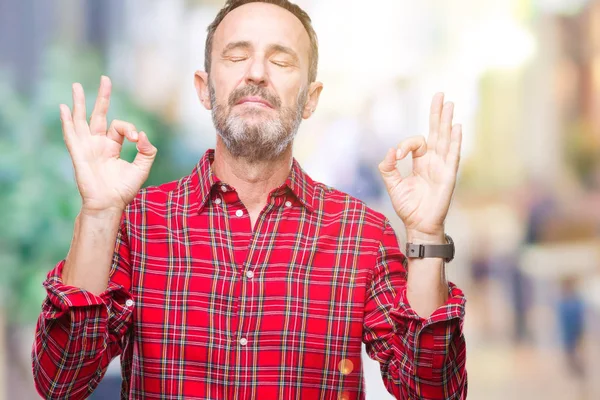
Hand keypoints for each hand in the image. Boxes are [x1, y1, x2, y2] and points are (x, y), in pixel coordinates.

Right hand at [60, 76, 157, 213]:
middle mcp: (98, 144)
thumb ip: (147, 151)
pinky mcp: (79, 154)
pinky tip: (63, 108)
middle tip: (105, 79)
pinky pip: (71, 135)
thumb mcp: (142, 168)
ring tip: (76, 85)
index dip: (130, 129)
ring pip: (81, 120)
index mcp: (112, 146)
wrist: (109, 204)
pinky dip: (67, 121)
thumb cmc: (123, 189)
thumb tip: (143, 135)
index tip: (138, 140)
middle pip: (98, 115)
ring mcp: (87, 147)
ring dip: (79, 103)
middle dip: (102, 97)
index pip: (120, 127)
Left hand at [378, 93, 461, 240]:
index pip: (416, 142)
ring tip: (449, 103)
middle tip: (440, 94)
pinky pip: (452, 155)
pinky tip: (456, 126)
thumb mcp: (393, 185)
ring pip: (445, 139)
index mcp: (421, 162)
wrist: (418, 225)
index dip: (405, 145)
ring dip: (447, 121)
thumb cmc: (408, 207)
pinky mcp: (448, 175)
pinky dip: (454, 141)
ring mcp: (442, 167)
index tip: (396, 155)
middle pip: (436, 132)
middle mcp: (434, 161)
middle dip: (437, 114)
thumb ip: (388, 168)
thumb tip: (390, 151)